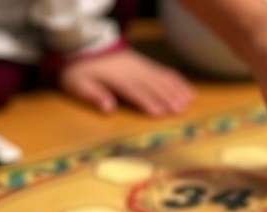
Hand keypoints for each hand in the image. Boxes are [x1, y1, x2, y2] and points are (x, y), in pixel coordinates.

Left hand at [60, 47, 193, 115]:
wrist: (87, 45)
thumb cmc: (81, 70)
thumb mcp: (77, 83)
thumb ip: (93, 95)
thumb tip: (108, 108)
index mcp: (116, 79)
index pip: (134, 91)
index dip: (146, 101)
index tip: (159, 112)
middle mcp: (133, 72)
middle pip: (152, 85)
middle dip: (166, 97)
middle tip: (180, 110)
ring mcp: (142, 67)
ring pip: (162, 79)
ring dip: (176, 90)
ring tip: (188, 102)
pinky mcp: (147, 65)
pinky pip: (165, 73)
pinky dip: (178, 81)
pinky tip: (188, 90)